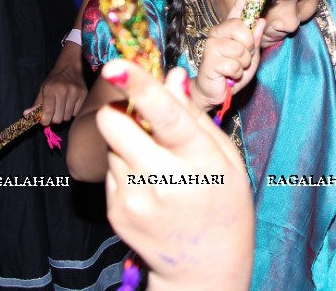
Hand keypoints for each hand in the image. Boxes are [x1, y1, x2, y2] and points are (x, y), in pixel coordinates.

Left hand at [26, 43, 87, 124]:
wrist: (70, 67)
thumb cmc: (54, 80)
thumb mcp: (43, 89)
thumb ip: (36, 104)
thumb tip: (26, 114)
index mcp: (50, 89)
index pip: (47, 111)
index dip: (44, 121)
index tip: (44, 121)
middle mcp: (63, 90)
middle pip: (58, 118)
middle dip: (54, 119)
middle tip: (53, 114)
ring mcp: (75, 93)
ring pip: (67, 117)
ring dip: (63, 116)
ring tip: (62, 108)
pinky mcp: (84, 95)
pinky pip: (76, 113)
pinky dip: (72, 112)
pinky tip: (70, 105)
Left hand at [97, 61, 252, 290]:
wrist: (204, 269)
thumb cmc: (223, 204)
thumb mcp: (225, 158)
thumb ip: (194, 116)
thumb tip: (172, 75)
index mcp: (199, 162)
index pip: (166, 117)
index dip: (139, 88)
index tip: (115, 65)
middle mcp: (163, 181)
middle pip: (115, 125)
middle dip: (122, 110)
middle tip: (142, 117)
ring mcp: (135, 199)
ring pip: (112, 144)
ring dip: (128, 142)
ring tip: (158, 163)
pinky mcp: (116, 211)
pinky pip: (110, 169)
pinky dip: (126, 167)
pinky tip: (151, 185)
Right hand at [192, 0, 265, 108]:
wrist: (216, 93)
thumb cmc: (232, 74)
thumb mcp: (250, 58)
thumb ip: (254, 41)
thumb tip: (260, 21)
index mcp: (230, 30)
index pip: (239, 9)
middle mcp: (218, 33)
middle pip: (240, 27)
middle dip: (248, 46)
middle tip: (243, 58)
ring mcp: (212, 45)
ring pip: (240, 50)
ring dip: (243, 64)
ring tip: (235, 70)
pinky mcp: (209, 60)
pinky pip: (234, 65)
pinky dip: (236, 74)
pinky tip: (228, 77)